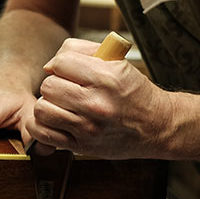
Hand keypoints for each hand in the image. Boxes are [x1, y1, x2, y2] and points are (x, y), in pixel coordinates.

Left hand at [25, 38, 172, 158]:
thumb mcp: (117, 62)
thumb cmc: (135, 92)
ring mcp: (88, 128)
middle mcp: (96, 104)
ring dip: (48, 104)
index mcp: (106, 78)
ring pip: (42, 109)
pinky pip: (43, 133)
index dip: (59, 63)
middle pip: (49, 86)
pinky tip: (55, 120)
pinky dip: (42, 126)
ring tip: (61, 104)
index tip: (65, 69)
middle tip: (65, 88)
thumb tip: (51, 64)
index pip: (61, 62)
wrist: (157, 126)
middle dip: (54, 83)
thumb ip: (83, 52)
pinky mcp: (81, 146)